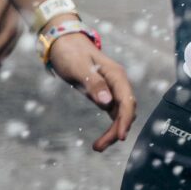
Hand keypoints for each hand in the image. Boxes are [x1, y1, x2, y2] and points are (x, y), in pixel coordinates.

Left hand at [42, 30, 136, 151]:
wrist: (64, 42)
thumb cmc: (70, 52)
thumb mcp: (79, 66)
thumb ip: (94, 83)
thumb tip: (107, 103)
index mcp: (116, 75)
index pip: (127, 101)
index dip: (125, 120)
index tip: (120, 137)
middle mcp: (118, 83)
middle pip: (125, 111)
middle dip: (117, 130)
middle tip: (99, 147)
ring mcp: (112, 89)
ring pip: (120, 114)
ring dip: (113, 131)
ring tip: (98, 147)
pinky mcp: (104, 93)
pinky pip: (112, 112)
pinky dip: (110, 126)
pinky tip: (104, 137)